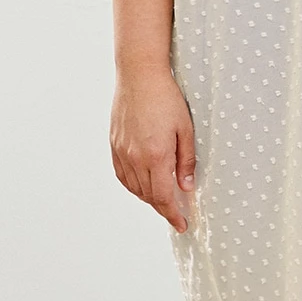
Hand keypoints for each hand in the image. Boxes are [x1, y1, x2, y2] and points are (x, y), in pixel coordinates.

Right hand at [110, 67, 196, 232]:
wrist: (139, 75)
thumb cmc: (166, 98)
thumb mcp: (186, 129)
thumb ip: (186, 161)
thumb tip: (186, 188)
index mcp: (156, 156)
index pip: (163, 197)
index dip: (172, 215)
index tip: (181, 225)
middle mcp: (135, 158)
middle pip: (148, 196)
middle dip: (163, 208)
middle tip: (176, 213)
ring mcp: (122, 151)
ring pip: (134, 188)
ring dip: (148, 198)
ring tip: (162, 200)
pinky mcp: (114, 144)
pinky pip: (122, 175)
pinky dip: (133, 186)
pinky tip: (142, 185)